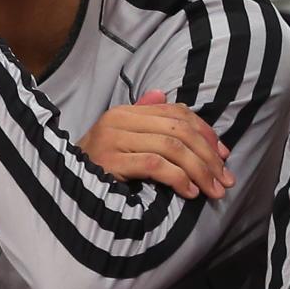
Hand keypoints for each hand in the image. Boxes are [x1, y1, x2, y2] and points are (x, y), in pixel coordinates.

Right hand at [78, 90, 232, 199]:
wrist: (64, 183)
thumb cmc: (98, 164)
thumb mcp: (123, 137)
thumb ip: (145, 117)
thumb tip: (163, 96)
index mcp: (126, 111)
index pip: (176, 113)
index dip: (206, 133)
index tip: (224, 156)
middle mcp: (119, 120)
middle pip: (178, 130)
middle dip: (208, 155)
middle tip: (225, 180)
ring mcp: (113, 140)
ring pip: (171, 147)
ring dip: (199, 171)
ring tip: (212, 190)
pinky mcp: (111, 162)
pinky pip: (154, 166)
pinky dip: (178, 179)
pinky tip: (189, 192)